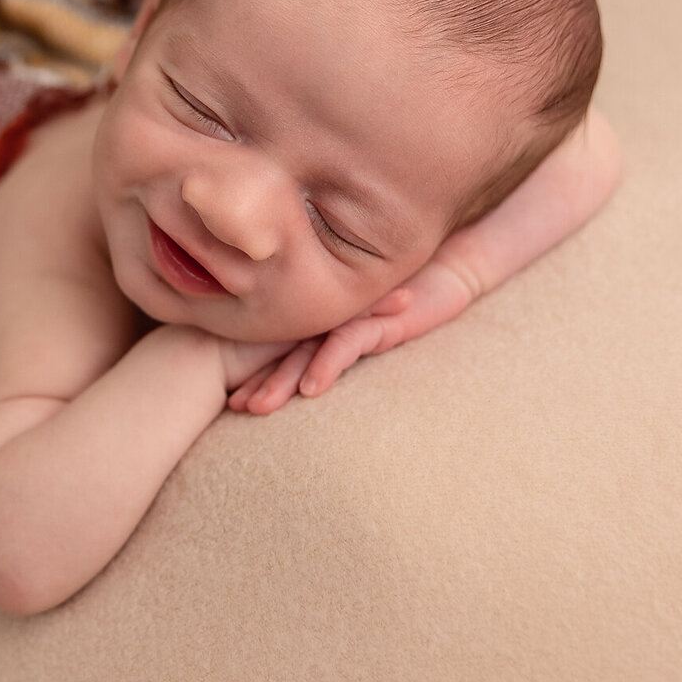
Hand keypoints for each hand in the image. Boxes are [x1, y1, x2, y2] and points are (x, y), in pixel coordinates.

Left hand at [226, 259, 478, 415]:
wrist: (448, 273)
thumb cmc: (409, 302)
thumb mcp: (373, 327)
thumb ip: (341, 344)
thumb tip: (312, 383)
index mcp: (326, 323)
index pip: (284, 351)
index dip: (259, 376)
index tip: (232, 404)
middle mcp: (332, 319)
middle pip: (288, 353)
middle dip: (261, 382)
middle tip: (235, 408)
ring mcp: (352, 317)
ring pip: (307, 350)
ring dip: (282, 379)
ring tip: (257, 407)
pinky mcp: (377, 316)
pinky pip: (347, 342)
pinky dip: (328, 363)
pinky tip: (312, 388)